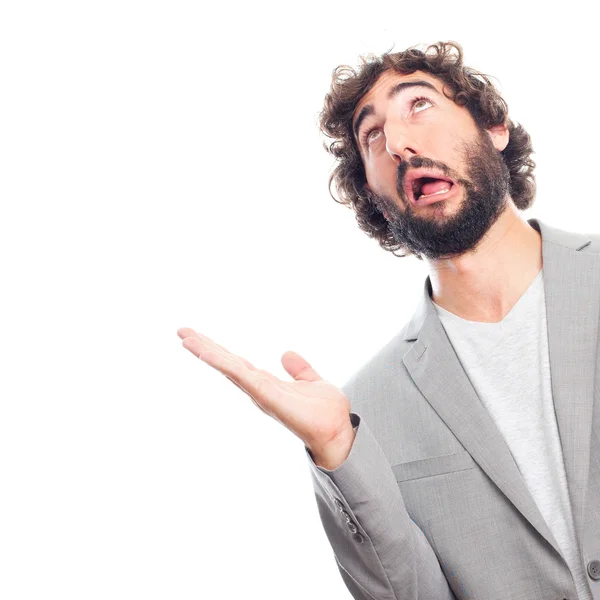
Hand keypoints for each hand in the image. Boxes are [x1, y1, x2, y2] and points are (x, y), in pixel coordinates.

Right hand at [177, 327, 352, 456]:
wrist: (339, 432)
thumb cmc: (326, 413)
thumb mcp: (312, 382)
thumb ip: (299, 369)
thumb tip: (286, 353)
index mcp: (266, 384)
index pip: (237, 363)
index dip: (218, 351)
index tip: (199, 337)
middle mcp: (258, 388)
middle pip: (226, 364)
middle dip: (204, 348)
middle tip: (181, 332)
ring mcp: (260, 392)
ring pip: (228, 368)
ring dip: (206, 352)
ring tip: (185, 338)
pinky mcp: (266, 395)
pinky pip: (241, 377)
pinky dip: (223, 365)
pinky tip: (207, 354)